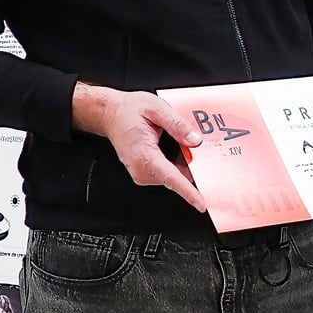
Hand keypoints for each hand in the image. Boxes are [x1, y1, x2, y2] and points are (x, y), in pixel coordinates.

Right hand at [71, 82, 206, 210]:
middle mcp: (141, 168)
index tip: (201, 204)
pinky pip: (167, 173)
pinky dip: (176, 165)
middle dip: (192, 170)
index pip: (171, 178)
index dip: (188, 192)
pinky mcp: (144, 172)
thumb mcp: (157, 109)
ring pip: (173, 176)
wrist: (111, 114)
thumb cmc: (129, 111)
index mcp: (144, 154)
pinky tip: (174, 150)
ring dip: (183, 165)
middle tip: (199, 151)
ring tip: (178, 143)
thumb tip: (195, 140)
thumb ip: (178, 125)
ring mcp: (141, 173)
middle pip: (176, 178)